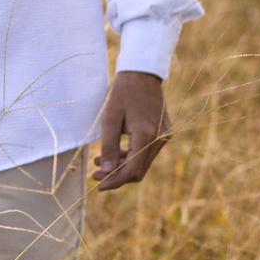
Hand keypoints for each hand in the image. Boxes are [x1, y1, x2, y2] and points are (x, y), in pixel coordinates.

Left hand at [92, 70, 169, 189]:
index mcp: (147, 136)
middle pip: (139, 170)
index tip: (98, 186)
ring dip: (122, 166)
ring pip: (142, 162)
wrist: (142, 74)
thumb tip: (107, 171)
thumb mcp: (110, 118)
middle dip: (117, 176)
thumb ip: (109, 146)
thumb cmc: (122, 93)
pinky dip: (130, 156)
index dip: (115, 181)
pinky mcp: (163, 133)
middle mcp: (160, 139)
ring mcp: (164, 137)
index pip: (132, 170)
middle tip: (95, 175)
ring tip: (99, 164)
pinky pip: (146, 152)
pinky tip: (113, 155)